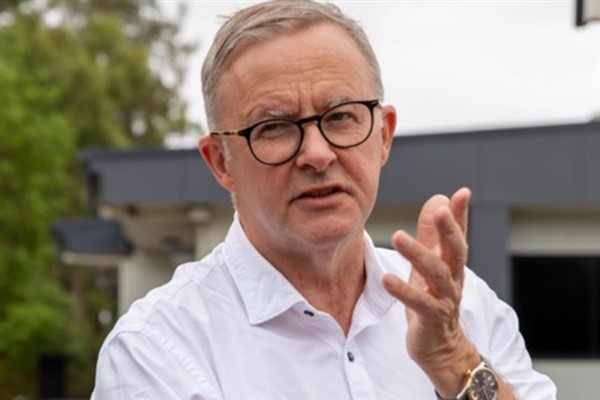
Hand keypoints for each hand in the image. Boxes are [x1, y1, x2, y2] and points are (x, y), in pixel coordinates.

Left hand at [383, 187, 479, 396]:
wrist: (441, 348)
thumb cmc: (433, 300)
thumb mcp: (430, 265)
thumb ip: (432, 234)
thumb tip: (438, 199)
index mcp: (451, 264)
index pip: (458, 236)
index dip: (460, 215)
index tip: (462, 192)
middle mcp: (453, 279)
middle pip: (455, 251)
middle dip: (449, 230)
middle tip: (440, 210)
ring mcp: (444, 300)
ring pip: (437, 274)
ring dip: (418, 254)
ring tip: (398, 236)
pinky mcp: (431, 319)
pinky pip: (420, 304)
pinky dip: (403, 291)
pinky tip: (387, 278)